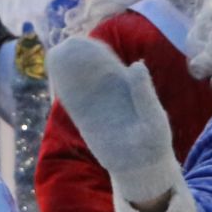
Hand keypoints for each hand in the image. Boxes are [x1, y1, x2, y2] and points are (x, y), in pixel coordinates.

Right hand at [47, 37, 179, 205]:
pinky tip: (57, 77)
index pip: (111, 64)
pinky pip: (73, 102)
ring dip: (69, 70)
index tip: (87, 43)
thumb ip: (144, 93)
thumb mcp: (153, 117)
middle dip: (79, 57)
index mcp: (129, 87)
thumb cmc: (154, 143)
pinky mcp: (86, 121)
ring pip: (79, 84)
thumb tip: (137, 65)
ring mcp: (97, 107)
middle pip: (91, 69)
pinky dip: (65, 89)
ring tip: (58, 56)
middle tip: (68, 45)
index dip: (98, 52)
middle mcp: (111, 93)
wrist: (143, 168)